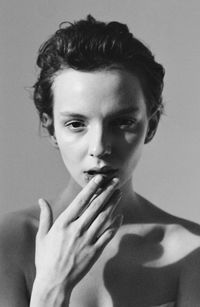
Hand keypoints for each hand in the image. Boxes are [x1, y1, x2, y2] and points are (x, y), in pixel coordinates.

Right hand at [35, 175, 122, 294]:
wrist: (54, 283)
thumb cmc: (46, 258)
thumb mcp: (42, 236)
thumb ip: (45, 216)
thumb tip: (41, 199)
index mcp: (64, 223)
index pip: (81, 201)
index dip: (91, 188)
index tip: (99, 178)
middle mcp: (77, 229)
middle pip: (96, 206)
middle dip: (107, 191)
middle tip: (115, 181)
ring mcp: (87, 240)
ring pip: (104, 218)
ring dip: (113, 204)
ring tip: (119, 193)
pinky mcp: (95, 251)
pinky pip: (108, 234)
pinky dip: (115, 224)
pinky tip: (120, 215)